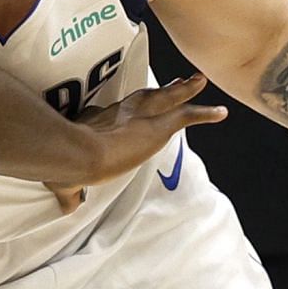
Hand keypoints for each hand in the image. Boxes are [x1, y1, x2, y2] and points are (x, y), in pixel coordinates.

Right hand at [70, 73, 227, 188]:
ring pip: (168, 98)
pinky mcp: (158, 127)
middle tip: (176, 82)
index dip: (125, 110)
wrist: (79, 156)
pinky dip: (205, 114)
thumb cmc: (67, 166)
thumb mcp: (66, 183)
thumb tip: (66, 207)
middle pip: (146, 97)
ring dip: (185, 91)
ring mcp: (142, 118)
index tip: (130, 108)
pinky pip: (187, 116)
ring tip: (200, 81)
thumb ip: (69, 195)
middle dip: (161, 90)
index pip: (115, 113)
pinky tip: (221, 113)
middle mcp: (121, 114)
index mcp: (98, 124)